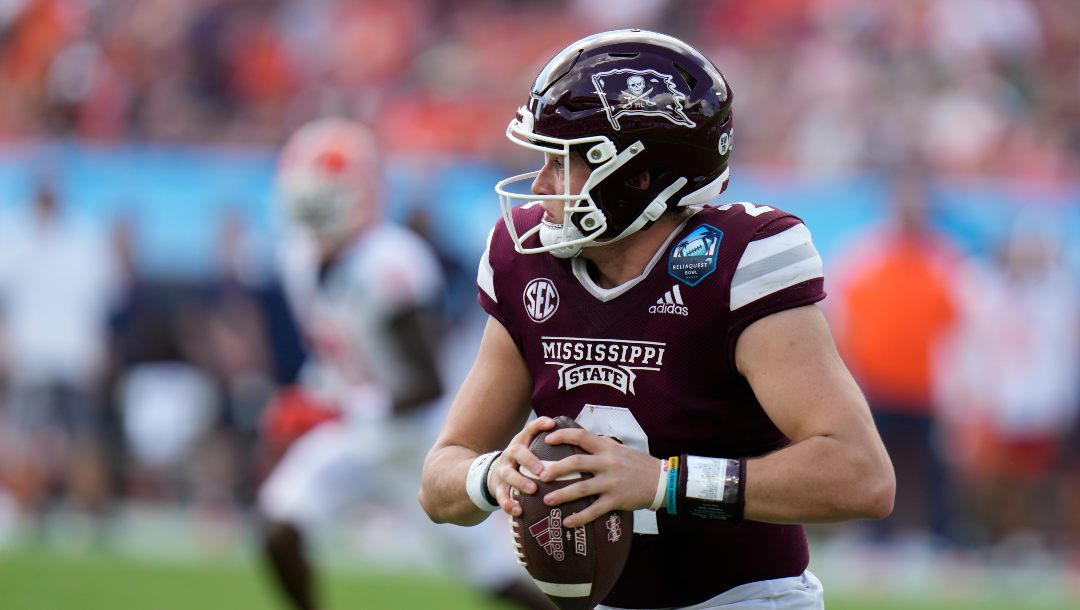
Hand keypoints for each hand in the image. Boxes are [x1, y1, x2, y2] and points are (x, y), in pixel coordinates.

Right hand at [487, 416, 556, 516]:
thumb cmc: (525, 460)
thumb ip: (552, 445)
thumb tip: (582, 440)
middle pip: (517, 452)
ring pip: (508, 474)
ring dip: (520, 482)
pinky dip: (508, 504)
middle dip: (530, 460)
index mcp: (522, 442)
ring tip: (533, 489)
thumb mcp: (533, 448)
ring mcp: (503, 470)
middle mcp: (511, 454)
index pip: (530, 429)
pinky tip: (518, 510)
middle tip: (542, 470)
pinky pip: (501, 496)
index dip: (540, 425)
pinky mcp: (498, 487)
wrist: (496, 474)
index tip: (552, 424)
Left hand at [539, 427, 659, 528]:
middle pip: (576, 463)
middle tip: (541, 475)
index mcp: (607, 448)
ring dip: (562, 495)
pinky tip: (568, 522)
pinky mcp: (616, 500)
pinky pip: (595, 510)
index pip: (581, 436)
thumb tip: (580, 438)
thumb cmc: (638, 464)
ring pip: (582, 488)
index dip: (563, 436)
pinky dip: (580, 517)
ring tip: (547, 501)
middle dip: (555, 469)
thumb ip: (600, 444)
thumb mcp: (619, 448)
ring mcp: (611, 482)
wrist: (661, 480)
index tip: (547, 440)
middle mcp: (608, 463)